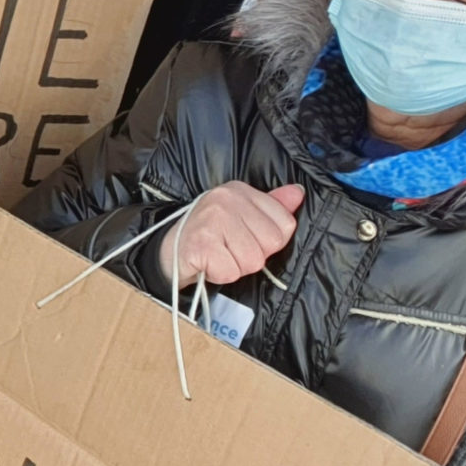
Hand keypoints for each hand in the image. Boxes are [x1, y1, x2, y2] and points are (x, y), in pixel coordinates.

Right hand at [159, 182, 303, 285]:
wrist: (167, 252)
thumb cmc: (208, 236)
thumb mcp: (241, 215)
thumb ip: (271, 206)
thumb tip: (298, 193)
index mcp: (240, 191)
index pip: (284, 223)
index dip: (267, 240)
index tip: (244, 238)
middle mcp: (226, 199)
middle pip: (271, 243)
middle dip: (252, 255)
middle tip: (228, 249)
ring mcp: (212, 220)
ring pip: (253, 261)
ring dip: (235, 266)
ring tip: (218, 256)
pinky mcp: (200, 244)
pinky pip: (231, 271)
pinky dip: (219, 274)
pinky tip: (207, 263)